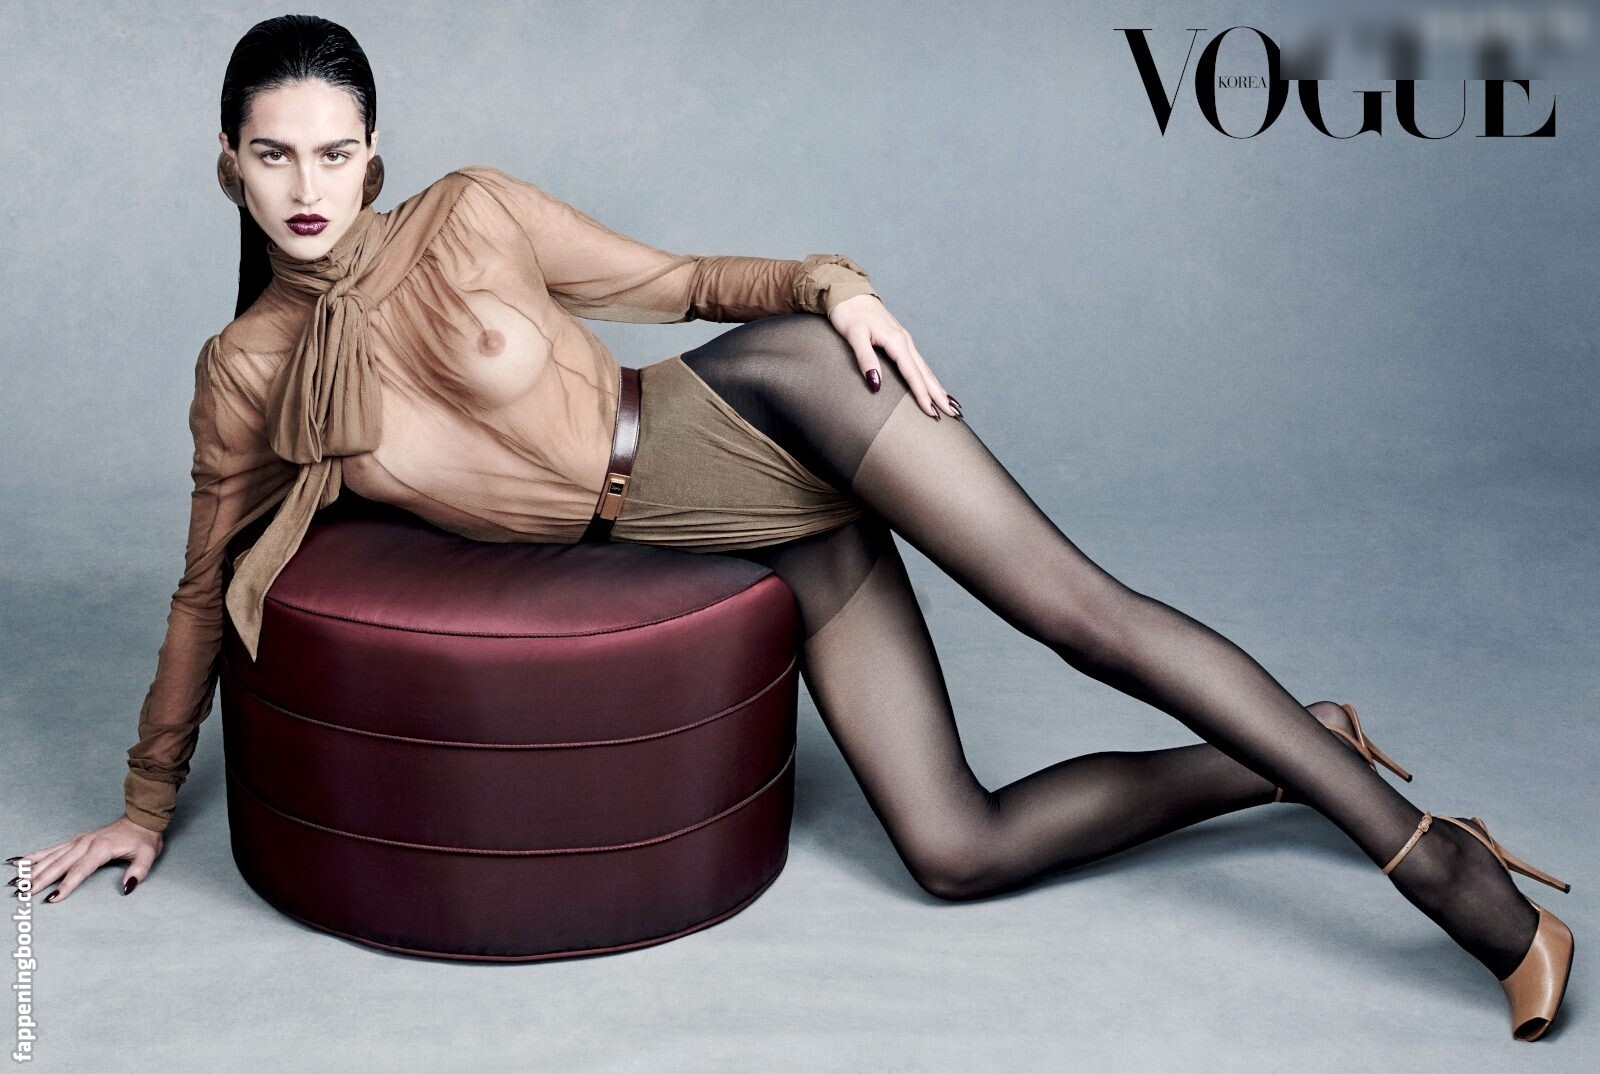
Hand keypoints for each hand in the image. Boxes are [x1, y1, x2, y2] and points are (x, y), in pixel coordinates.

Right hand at [9, 816, 163, 902]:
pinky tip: (17, 862)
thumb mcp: (149, 854)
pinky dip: (32, 856)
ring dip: (31, 870)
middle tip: (21, 894)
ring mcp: (77, 841)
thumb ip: (139, 871)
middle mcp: (84, 843)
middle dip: (38, 881)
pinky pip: (50, 849)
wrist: (141, 817)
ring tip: (14, 882)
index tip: (52, 898)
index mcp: (100, 848)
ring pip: (49, 857)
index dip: (66, 885)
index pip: (79, 870)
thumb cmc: (144, 838)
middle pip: (58, 865)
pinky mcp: (74, 840)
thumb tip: (127, 887)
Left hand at [827, 294, 961, 419]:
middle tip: (954, 414)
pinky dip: (928, 376)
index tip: (932, 413)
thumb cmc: (849, 313)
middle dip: (939, 395)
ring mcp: (904, 340)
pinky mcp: (900, 340)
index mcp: (896, 341)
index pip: (912, 374)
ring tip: (950, 403)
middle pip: (925, 373)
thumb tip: (876, 385)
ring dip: (937, 387)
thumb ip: (866, 359)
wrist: (848, 291)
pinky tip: (932, 384)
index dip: (922, 395)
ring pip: (924, 368)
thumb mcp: (854, 336)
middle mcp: (905, 341)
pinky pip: (918, 362)